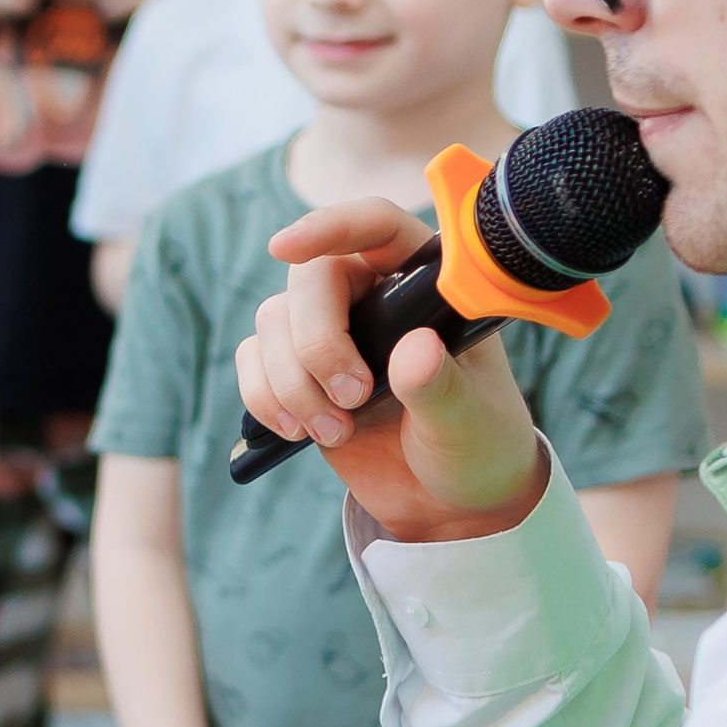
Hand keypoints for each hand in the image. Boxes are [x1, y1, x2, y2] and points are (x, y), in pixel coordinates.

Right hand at [237, 204, 548, 544]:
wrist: (445, 500)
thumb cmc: (473, 443)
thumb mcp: (469, 420)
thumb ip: (441, 386)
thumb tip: (415, 351)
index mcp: (426, 282)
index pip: (376, 227)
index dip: (331, 226)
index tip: (285, 246)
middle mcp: (373, 295)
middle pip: (310, 278)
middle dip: (316, 341)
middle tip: (352, 398)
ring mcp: (331, 333)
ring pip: (273, 321)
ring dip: (292, 382)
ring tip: (336, 432)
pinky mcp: (298, 373)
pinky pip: (252, 361)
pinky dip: (263, 397)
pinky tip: (299, 431)